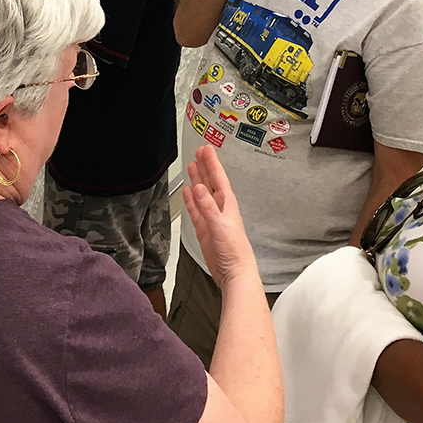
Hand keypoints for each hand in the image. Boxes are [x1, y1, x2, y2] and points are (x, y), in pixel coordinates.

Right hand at [183, 145, 258, 288]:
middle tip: (199, 152)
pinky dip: (191, 200)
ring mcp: (212, 218)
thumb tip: (198, 188)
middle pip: (210, 182)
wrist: (234, 273)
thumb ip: (208, 207)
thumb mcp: (220, 225)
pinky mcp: (205, 229)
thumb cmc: (234, 251)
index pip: (218, 178)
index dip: (212, 163)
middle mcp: (220, 208)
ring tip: (192, 167)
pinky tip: (188, 193)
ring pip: (202, 194)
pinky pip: (196, 210)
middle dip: (205, 167)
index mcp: (227, 204)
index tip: (206, 149)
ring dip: (197, 180)